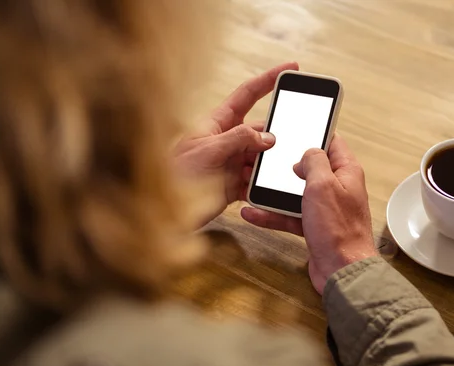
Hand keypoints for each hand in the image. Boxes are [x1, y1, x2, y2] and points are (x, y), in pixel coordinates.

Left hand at [174, 62, 298, 223]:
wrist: (162, 210)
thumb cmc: (174, 174)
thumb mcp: (208, 150)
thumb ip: (239, 139)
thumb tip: (269, 137)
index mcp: (218, 122)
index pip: (248, 94)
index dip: (269, 80)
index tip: (290, 68)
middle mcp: (227, 140)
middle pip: (260, 132)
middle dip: (272, 141)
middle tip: (277, 150)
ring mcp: (232, 162)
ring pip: (261, 158)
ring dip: (264, 167)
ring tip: (256, 175)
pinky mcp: (234, 184)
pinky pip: (255, 181)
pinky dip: (259, 187)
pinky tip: (256, 191)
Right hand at [241, 136, 377, 293]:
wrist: (342, 270)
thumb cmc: (339, 230)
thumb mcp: (323, 185)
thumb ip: (315, 162)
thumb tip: (308, 152)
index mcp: (346, 172)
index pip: (332, 143)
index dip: (314, 133)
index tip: (296, 128)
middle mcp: (337, 188)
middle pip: (310, 168)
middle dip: (287, 164)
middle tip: (267, 158)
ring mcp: (325, 209)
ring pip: (296, 193)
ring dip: (274, 193)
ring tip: (252, 187)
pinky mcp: (315, 227)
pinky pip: (290, 215)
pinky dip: (273, 215)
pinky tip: (254, 213)